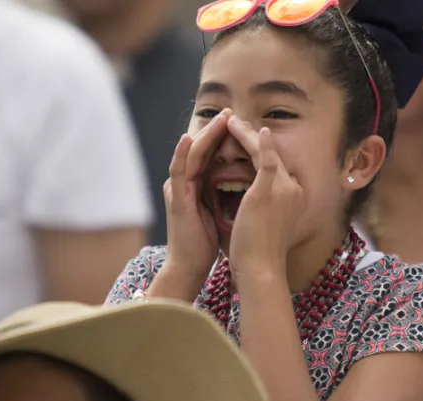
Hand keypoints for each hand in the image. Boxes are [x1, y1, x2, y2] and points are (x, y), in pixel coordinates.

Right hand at [162, 109, 230, 281]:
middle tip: (230, 112)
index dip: (224, 138)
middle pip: (202, 149)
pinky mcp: (176, 200)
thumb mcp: (218, 213)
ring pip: (191, 155)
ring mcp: (178, 190)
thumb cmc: (205, 244)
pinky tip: (189, 138)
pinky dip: (182, 154)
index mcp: (196, 186)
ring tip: (218, 118)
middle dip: (216, 130)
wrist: (189, 267)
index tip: (240, 124)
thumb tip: (246, 183)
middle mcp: (185, 183)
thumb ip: (225, 195)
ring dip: (204, 135)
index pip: (211, 155)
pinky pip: (178, 172)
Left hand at [226, 117, 304, 278]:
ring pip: (266, 153)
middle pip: (273, 156)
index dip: (261, 152)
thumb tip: (255, 205)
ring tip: (232, 123)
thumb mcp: (266, 225)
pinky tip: (249, 129)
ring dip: (248, 136)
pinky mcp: (269, 191)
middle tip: (238, 124)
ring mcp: (284, 189)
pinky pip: (266, 159)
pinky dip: (258, 142)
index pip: (276, 167)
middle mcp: (294, 190)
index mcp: (294, 198)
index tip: (246, 142)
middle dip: (254, 139)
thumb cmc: (259, 254)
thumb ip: (265, 209)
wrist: (261, 269)